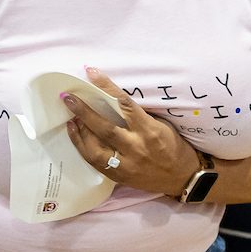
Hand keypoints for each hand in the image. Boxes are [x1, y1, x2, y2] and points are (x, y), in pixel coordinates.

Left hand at [62, 69, 205, 199]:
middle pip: (104, 128)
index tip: (92, 73)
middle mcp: (136, 147)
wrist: (182, 178)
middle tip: (68, 98)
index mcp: (149, 131)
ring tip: (70, 117)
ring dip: (80, 132)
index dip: (106, 87)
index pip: (124, 104)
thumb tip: (112, 101)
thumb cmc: (174, 146)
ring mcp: (126, 164)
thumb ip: (138, 116)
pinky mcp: (120, 177)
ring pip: (95, 149)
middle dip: (84, 111)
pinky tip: (76, 135)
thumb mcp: (161, 126)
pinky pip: (96, 162)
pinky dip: (83, 147)